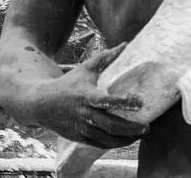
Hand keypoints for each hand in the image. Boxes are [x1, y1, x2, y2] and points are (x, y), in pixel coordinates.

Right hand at [29, 42, 147, 148]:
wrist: (43, 103)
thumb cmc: (68, 84)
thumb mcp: (85, 69)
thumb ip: (105, 58)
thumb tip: (124, 45)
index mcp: (87, 95)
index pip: (108, 101)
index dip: (125, 103)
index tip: (140, 102)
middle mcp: (85, 113)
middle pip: (112, 126)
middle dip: (132, 128)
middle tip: (147, 127)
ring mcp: (83, 128)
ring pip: (109, 139)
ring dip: (127, 139)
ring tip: (139, 134)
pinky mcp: (80, 138)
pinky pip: (101, 144)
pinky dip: (115, 143)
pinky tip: (125, 139)